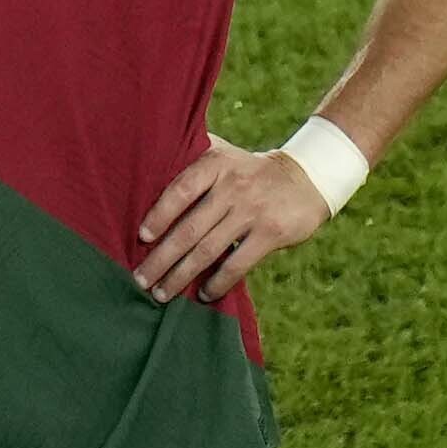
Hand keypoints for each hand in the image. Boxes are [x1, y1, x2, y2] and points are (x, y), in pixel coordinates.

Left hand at [134, 137, 331, 303]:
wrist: (306, 178)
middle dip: (161, 258)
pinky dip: (218, 282)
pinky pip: (237, 264)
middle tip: (139, 280)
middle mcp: (232, 187)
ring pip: (208, 250)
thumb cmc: (250, 170)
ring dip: (181, 276)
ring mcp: (252, 211)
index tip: (142, 238)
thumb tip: (147, 165)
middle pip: (189, 229)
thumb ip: (192, 155)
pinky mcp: (270, 233)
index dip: (159, 215)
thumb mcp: (224, 153)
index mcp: (216, 164)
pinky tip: (204, 294)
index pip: (180, 190)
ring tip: (161, 294)